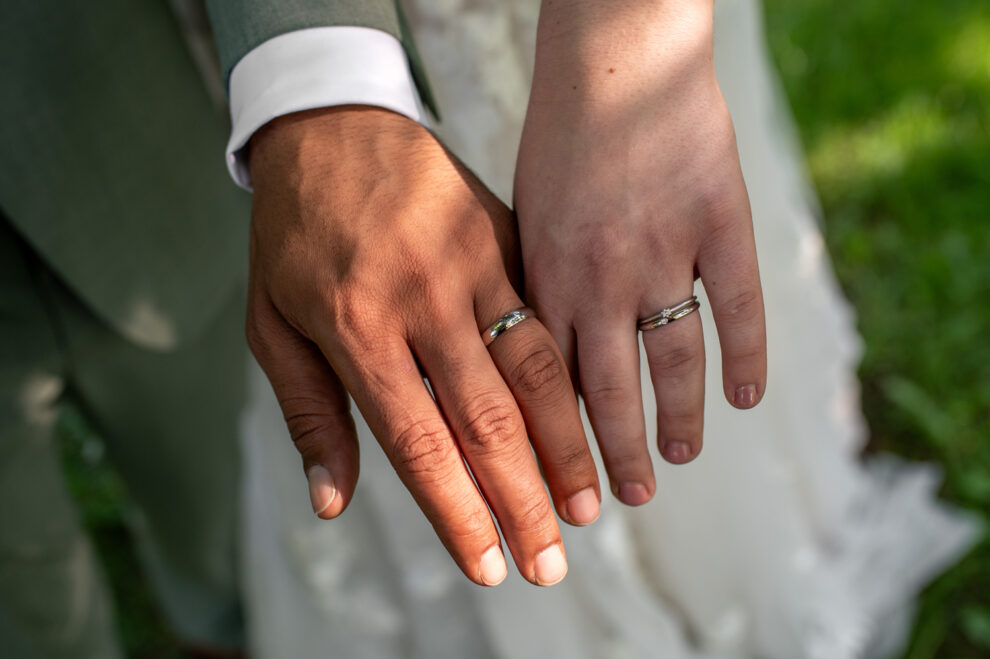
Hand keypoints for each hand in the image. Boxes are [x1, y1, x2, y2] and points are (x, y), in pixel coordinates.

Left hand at [246, 107, 600, 585]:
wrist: (332, 127)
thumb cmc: (293, 236)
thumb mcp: (273, 324)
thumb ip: (309, 414)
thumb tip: (333, 502)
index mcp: (356, 329)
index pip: (420, 443)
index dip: (460, 514)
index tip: (490, 565)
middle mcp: (421, 300)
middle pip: (488, 420)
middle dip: (526, 501)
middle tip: (552, 562)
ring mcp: (471, 264)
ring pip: (534, 369)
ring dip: (566, 445)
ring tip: (590, 504)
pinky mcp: (504, 236)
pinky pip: (545, 314)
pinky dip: (569, 376)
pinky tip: (591, 420)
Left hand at [515, 0, 765, 504]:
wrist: (612, 62)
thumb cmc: (554, 135)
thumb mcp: (517, 211)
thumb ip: (531, 284)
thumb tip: (529, 351)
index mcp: (547, 279)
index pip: (555, 384)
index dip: (562, 440)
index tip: (565, 482)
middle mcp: (603, 281)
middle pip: (613, 391)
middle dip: (619, 455)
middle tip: (630, 497)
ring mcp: (666, 255)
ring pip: (676, 362)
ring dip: (681, 418)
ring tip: (683, 456)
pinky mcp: (720, 225)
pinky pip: (738, 307)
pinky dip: (747, 357)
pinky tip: (748, 396)